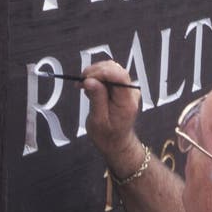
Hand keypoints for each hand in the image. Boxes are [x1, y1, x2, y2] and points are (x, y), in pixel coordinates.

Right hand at [81, 60, 143, 175]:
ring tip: (84, 86)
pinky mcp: (121, 88)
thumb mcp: (98, 120)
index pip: (119, 76)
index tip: (86, 78)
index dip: (102, 72)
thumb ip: (96, 98)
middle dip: (95, 72)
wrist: (116, 143)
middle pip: (114, 69)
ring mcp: (126, 89)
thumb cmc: (107, 136)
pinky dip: (96, 77)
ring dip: (95, 73)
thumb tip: (89, 81)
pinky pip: (109, 75)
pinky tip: (90, 88)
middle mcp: (130, 92)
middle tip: (81, 82)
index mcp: (126, 101)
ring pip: (111, 69)